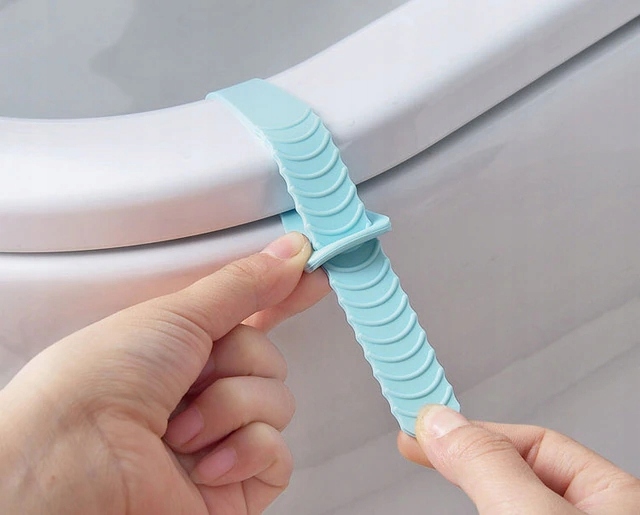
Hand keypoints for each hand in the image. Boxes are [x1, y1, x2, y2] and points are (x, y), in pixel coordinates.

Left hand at [0, 232, 329, 514]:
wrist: (76, 461)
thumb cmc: (99, 382)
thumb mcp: (176, 314)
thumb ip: (243, 286)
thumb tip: (289, 254)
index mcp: (185, 349)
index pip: (251, 315)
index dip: (283, 295)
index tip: (313, 274)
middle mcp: (203, 392)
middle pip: (270, 360)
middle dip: (237, 363)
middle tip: (192, 375)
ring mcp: (220, 439)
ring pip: (278, 404)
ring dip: (231, 409)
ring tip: (180, 427)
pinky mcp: (235, 484)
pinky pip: (278, 456)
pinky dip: (244, 452)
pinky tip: (206, 462)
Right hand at [398, 405, 639, 513]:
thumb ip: (488, 466)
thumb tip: (439, 421)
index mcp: (616, 501)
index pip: (536, 442)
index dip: (474, 431)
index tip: (422, 426)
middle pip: (519, 475)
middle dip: (466, 462)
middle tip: (415, 449)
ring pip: (507, 504)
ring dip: (471, 494)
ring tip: (435, 469)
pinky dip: (479, 506)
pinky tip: (465, 502)